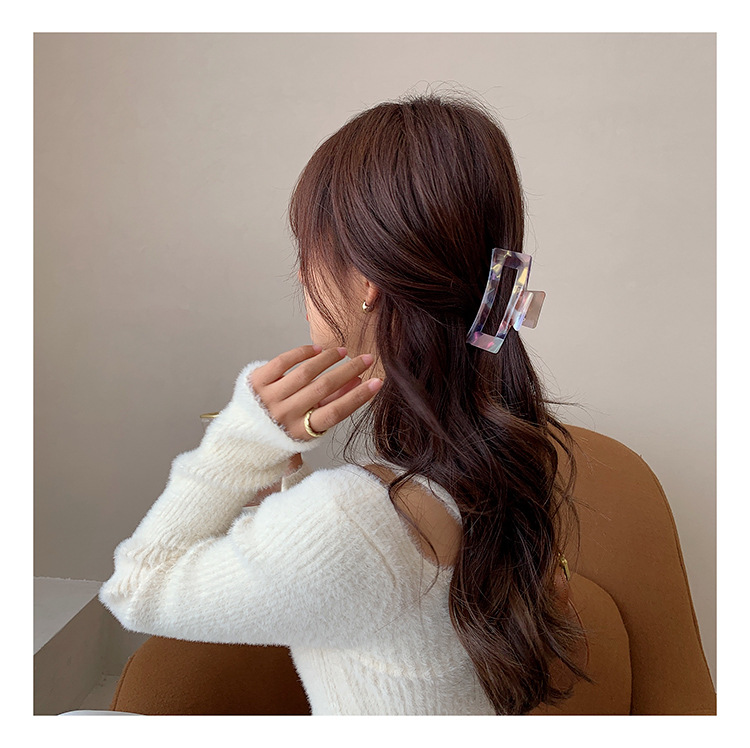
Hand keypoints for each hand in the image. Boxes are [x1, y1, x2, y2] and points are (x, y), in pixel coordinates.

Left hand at [249, 345, 382, 441]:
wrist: (244, 437)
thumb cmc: (282, 433)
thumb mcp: (309, 429)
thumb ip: (332, 406)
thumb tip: (358, 383)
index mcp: (300, 432)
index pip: (335, 412)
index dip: (358, 397)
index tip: (376, 382)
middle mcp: (284, 415)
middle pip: (323, 388)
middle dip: (349, 371)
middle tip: (365, 359)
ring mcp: (269, 397)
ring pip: (305, 372)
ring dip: (328, 359)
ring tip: (341, 352)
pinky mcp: (257, 382)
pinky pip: (283, 362)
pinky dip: (302, 353)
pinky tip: (316, 350)